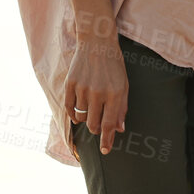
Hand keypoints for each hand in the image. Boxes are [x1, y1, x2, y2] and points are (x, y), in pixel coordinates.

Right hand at [63, 39, 127, 153]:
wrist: (96, 43)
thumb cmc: (114, 66)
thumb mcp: (124, 85)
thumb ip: (122, 108)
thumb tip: (119, 129)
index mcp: (115, 93)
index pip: (109, 124)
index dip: (107, 140)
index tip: (105, 151)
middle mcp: (98, 93)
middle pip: (93, 125)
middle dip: (96, 129)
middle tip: (98, 123)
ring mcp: (82, 89)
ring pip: (81, 117)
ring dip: (86, 118)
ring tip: (91, 106)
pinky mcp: (70, 85)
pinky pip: (70, 108)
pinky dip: (74, 114)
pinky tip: (78, 112)